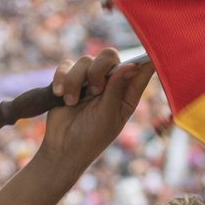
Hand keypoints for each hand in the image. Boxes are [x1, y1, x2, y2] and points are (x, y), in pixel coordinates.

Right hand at [32, 50, 155, 179]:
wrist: (61, 148)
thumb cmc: (90, 138)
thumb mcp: (107, 116)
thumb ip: (117, 89)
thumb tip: (132, 65)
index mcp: (127, 93)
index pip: (142, 68)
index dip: (145, 56)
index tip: (140, 56)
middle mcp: (110, 83)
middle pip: (110, 55)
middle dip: (100, 69)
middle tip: (95, 90)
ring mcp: (89, 80)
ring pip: (86, 60)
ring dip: (76, 81)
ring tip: (72, 102)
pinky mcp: (69, 79)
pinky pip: (66, 65)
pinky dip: (62, 78)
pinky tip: (60, 95)